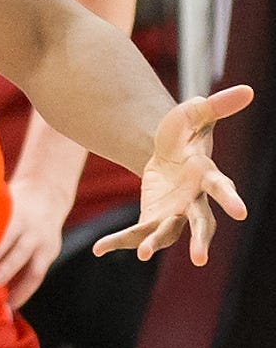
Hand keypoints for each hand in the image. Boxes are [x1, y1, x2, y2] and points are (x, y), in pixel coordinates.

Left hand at [0, 177, 70, 307]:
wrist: (47, 192)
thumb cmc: (11, 201)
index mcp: (13, 216)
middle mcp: (30, 230)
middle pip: (11, 257)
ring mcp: (42, 243)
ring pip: (25, 269)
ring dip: (7, 285)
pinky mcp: (50, 253)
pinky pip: (36, 277)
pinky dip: (23, 293)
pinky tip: (10, 305)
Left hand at [93, 85, 252, 264]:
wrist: (166, 153)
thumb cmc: (184, 133)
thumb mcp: (193, 115)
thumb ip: (216, 105)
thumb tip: (249, 89)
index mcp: (206, 176)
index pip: (222, 188)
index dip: (230, 199)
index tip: (241, 212)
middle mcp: (194, 201)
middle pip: (202, 223)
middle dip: (201, 239)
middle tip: (200, 258)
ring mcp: (175, 213)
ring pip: (167, 234)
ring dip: (154, 244)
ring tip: (142, 255)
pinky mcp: (154, 218)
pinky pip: (137, 233)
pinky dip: (119, 241)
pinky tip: (99, 249)